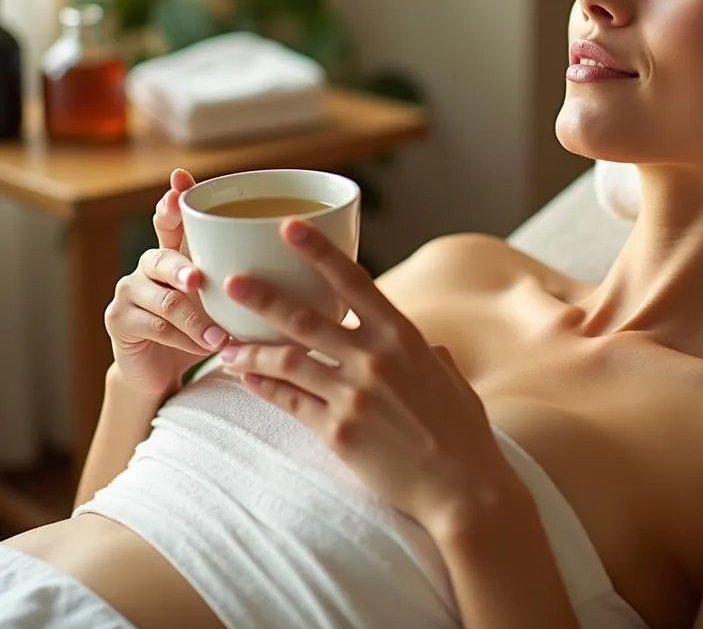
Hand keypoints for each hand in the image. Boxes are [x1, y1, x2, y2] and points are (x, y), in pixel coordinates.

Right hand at [104, 168, 229, 397]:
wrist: (164, 372)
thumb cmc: (204, 325)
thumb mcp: (225, 297)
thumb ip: (244, 276)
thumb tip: (297, 259)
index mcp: (176, 250)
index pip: (171, 219)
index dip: (174, 201)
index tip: (180, 178)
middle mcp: (149, 264)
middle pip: (163, 258)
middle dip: (182, 268)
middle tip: (198, 280)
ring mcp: (129, 290)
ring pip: (166, 300)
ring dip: (197, 320)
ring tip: (220, 337)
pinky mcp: (118, 320)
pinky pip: (157, 327)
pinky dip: (186, 340)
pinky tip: (207, 349)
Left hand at [218, 219, 520, 534]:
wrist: (464, 489)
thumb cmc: (464, 433)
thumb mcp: (451, 378)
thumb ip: (431, 355)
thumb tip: (426, 346)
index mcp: (404, 336)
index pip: (354, 281)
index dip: (320, 251)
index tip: (290, 226)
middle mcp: (376, 358)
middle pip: (307, 317)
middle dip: (263, 296)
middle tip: (231, 280)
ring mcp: (354, 394)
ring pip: (289, 360)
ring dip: (252, 349)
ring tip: (223, 342)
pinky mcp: (338, 431)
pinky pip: (290, 401)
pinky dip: (264, 387)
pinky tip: (245, 378)